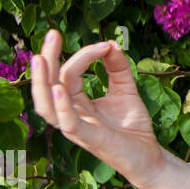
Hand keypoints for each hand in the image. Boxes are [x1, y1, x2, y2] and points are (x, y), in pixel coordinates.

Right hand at [30, 29, 165, 188]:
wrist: (149, 154)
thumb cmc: (132, 126)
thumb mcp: (125, 89)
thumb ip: (118, 67)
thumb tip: (111, 43)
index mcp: (75, 102)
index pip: (68, 73)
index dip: (84, 55)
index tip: (105, 44)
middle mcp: (70, 114)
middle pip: (48, 85)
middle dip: (48, 59)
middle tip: (52, 34)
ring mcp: (76, 127)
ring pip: (46, 106)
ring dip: (41, 83)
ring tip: (40, 58)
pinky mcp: (89, 138)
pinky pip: (68, 124)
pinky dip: (61, 107)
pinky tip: (60, 89)